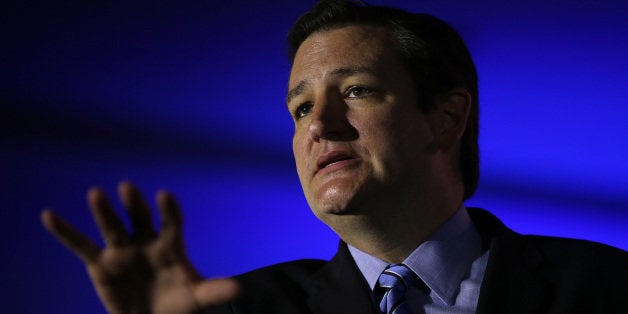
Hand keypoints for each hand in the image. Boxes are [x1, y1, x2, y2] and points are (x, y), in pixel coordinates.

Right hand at [41, 181, 238, 313]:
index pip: (172, 223)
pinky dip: (65, 232)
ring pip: (112, 227)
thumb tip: (238, 287)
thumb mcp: (197, 299)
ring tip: (96, 193)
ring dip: (103, 211)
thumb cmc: (179, 306)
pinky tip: (48, 215)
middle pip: (139, 218)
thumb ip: (214, 290)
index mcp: (171, 245)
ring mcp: (122, 250)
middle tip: (127, 186)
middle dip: (134, 204)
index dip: (169, 210)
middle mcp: (146, 241)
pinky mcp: (100, 263)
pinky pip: (80, 245)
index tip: (165, 196)